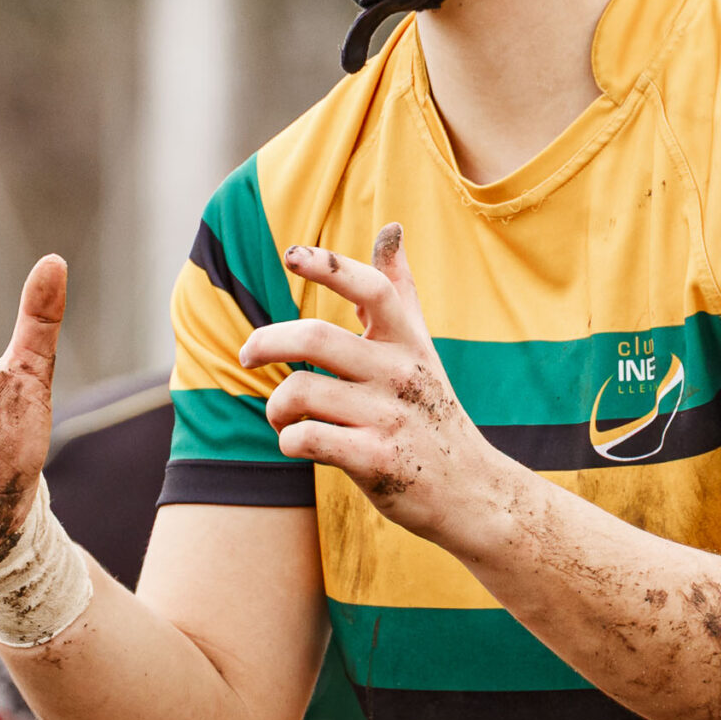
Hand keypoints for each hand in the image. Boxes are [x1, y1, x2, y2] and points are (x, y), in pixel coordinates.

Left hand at [241, 224, 500, 544]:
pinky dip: (289, 441)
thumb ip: (401, 290)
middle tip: (248, 355)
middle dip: (266, 342)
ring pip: (299, 392)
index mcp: (409, 342)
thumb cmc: (432, 413)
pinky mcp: (378, 461)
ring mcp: (391, 418)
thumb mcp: (421, 348)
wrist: (471, 490)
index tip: (291, 254)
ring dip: (275, 407)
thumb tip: (392, 228)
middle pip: (315, 338)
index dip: (330, 266)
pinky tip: (298, 443)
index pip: (372, 289)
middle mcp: (402, 374)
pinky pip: (306, 438)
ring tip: (282, 417)